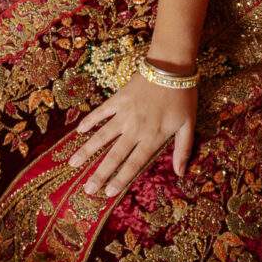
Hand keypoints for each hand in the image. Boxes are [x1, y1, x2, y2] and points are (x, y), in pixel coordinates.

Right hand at [69, 75, 196, 197]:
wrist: (171, 67)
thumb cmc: (183, 98)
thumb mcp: (189, 125)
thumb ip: (183, 150)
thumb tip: (180, 173)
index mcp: (152, 137)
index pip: (134, 164)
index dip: (121, 179)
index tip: (108, 193)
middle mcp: (135, 129)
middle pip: (114, 155)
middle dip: (100, 173)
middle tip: (87, 189)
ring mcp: (124, 114)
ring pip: (102, 136)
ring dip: (86, 151)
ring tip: (72, 163)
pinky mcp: (118, 99)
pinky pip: (100, 112)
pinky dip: (89, 121)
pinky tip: (79, 131)